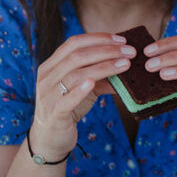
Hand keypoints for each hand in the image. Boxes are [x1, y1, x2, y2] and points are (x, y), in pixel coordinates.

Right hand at [31, 33, 134, 157]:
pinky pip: (67, 99)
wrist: (50, 137)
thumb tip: (128, 65)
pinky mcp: (54, 113)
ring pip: (75, 74)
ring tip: (125, 64)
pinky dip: (80, 90)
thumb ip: (101, 77)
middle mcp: (47, 77)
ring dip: (103, 67)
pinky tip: (94, 82)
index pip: (73, 43)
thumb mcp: (85, 89)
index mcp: (51, 65)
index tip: (122, 40)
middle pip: (77, 56)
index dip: (98, 39)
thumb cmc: (69, 108)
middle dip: (106, 51)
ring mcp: (48, 95)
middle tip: (130, 51)